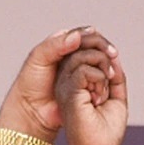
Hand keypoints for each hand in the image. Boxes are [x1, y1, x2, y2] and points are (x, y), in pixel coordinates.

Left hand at [0, 26, 113, 141]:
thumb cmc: (30, 83)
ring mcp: (79, 70)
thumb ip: (55, 45)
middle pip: (93, 46)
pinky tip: (109, 79)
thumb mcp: (38, 58)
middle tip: (113, 54)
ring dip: (107, 63)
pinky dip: (104, 77)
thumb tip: (76, 36)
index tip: (101, 44)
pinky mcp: (83, 85)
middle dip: (104, 49)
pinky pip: (98, 78)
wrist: (31, 109)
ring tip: (111, 67)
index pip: (82, 35)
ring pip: (98, 61)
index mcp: (61, 44)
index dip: (94, 38)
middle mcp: (72, 55)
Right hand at [54, 34, 126, 144]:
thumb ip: (114, 75)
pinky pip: (85, 69)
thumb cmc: (106, 130)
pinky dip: (99, 79)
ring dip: (103, 70)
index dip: (102, 51)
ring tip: (104, 92)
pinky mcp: (68, 92)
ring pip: (84, 55)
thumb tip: (114, 54)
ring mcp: (65, 86)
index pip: (84, 50)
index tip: (114, 72)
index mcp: (74, 80)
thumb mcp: (115, 95)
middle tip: (112, 78)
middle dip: (105, 57)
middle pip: (83, 47)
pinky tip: (99, 97)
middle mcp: (66, 81)